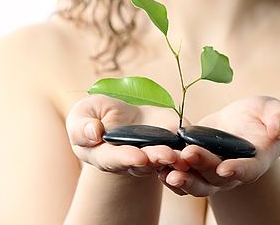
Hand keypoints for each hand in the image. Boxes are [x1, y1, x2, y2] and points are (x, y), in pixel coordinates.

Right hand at [66, 95, 189, 177]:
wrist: (121, 115)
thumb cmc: (96, 116)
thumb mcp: (82, 115)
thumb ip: (82, 126)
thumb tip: (93, 132)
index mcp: (105, 156)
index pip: (115, 160)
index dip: (126, 159)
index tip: (137, 156)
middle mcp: (131, 161)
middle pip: (144, 164)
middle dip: (155, 159)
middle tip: (166, 155)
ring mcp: (153, 154)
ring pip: (165, 162)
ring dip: (175, 161)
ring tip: (182, 155)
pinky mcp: (171, 143)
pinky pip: (182, 153)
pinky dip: (189, 154)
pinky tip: (197, 149)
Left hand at [158, 95, 279, 195]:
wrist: (244, 122)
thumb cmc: (264, 117)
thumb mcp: (276, 110)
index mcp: (257, 161)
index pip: (249, 171)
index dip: (238, 170)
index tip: (226, 168)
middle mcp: (233, 172)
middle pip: (216, 177)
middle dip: (201, 167)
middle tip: (187, 156)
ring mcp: (213, 172)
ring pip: (197, 183)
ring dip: (182, 179)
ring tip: (167, 170)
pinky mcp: (196, 166)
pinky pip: (183, 176)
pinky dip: (170, 174)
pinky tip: (157, 167)